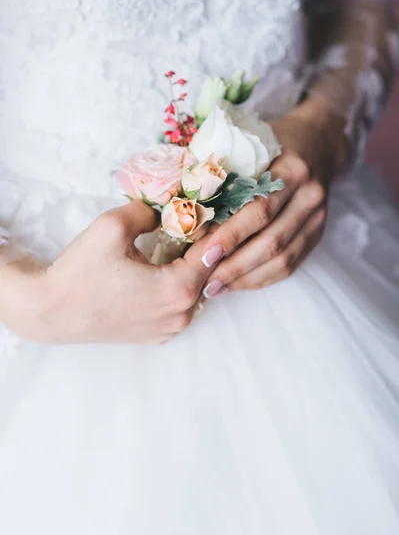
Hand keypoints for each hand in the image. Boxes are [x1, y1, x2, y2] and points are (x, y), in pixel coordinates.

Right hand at [0, 201, 220, 343]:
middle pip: (206, 272)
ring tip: (177, 241)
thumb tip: (166, 207)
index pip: (212, 251)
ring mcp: (169, 330)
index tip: (206, 208)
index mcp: (177, 290)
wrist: (50, 311)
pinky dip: (176, 285)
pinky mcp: (155, 336)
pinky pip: (177, 305)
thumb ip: (148, 211)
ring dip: (190, 266)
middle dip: (201, 245)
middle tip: (192, 221)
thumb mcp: (112, 226)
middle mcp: (180, 315)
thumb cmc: (80, 271)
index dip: (209, 226)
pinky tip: (161, 267)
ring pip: (193, 290)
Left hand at [198, 107, 348, 294]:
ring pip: (283, 259)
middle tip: (205, 283)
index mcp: (292, 169)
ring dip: (247, 278)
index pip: (260, 210)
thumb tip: (180, 204)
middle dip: (235, 266)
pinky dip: (262, 278)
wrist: (318, 141)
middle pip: (272, 241)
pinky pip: (291, 265)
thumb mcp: (248, 144)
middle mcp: (310, 195)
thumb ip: (220, 170)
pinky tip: (237, 283)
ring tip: (216, 288)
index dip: (231, 236)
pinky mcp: (317, 234)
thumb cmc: (273, 141)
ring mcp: (317, 217)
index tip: (203, 255)